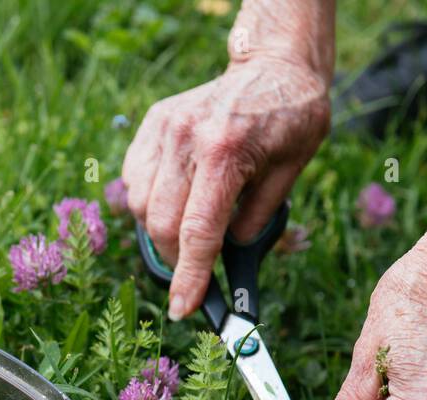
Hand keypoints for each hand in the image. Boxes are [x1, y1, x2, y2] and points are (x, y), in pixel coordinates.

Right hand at [122, 55, 329, 317]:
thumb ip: (257, 218)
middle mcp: (186, 138)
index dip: (190, 278)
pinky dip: (147, 202)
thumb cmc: (292, 118)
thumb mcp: (291, 172)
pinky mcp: (153, 123)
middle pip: (160, 224)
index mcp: (225, 151)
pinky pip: (134, 179)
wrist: (275, 64)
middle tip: (195, 272)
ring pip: (139, 205)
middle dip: (175, 260)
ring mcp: (164, 127)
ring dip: (159, 232)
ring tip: (188, 232)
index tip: (183, 309)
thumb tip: (227, 256)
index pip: (197, 232)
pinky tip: (174, 201)